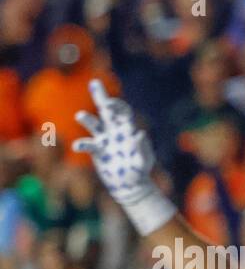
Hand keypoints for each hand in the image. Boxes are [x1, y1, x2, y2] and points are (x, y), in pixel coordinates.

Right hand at [72, 80, 175, 233]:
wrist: (130, 185)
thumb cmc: (140, 171)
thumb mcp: (144, 161)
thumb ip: (143, 148)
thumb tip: (139, 133)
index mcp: (128, 131)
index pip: (123, 112)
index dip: (117, 106)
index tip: (110, 103)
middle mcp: (115, 132)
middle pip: (107, 111)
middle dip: (101, 96)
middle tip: (94, 83)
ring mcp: (105, 141)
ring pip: (94, 125)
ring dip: (87, 119)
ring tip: (80, 116)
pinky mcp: (97, 152)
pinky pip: (87, 145)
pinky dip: (81, 144)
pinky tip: (78, 146)